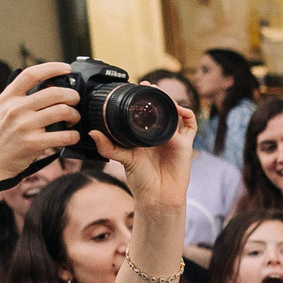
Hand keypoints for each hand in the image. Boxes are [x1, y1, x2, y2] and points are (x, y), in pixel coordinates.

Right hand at [0, 63, 83, 189]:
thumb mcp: (0, 112)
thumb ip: (19, 100)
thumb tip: (47, 89)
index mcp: (7, 98)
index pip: (31, 74)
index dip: (52, 68)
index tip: (66, 69)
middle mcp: (15, 109)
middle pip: (55, 93)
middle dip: (72, 96)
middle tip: (76, 101)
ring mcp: (24, 126)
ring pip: (63, 112)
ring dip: (75, 115)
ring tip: (74, 119)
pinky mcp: (33, 144)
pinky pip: (64, 136)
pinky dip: (73, 136)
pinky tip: (71, 136)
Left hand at [99, 95, 196, 211]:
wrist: (158, 196)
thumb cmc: (141, 180)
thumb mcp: (122, 159)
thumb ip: (107, 147)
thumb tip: (92, 132)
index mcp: (143, 136)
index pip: (144, 112)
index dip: (142, 99)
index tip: (135, 88)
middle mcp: (158, 135)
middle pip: (160, 109)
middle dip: (156, 95)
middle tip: (147, 86)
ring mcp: (172, 138)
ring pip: (175, 113)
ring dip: (170, 101)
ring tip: (161, 94)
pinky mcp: (185, 144)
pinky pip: (191, 126)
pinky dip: (187, 114)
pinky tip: (179, 109)